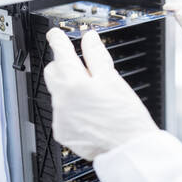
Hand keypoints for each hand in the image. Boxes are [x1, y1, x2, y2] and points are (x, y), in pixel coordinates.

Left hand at [44, 28, 158, 159]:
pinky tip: (87, 111)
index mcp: (75, 84)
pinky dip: (70, 107)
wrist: (128, 148)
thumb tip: (89, 39)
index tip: (55, 34)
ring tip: (91, 96)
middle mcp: (62, 101)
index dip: (58, 39)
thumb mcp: (113, 80)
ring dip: (69, 87)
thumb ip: (96, 56)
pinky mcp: (62, 131)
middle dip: (62, 65)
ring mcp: (60, 118)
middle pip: (53, 72)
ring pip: (57, 92)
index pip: (61, 53)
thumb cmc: (125, 116)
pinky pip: (60, 111)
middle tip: (79, 66)